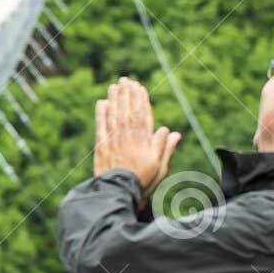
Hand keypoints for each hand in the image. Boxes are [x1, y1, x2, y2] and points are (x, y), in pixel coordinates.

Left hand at [94, 77, 179, 201]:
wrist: (119, 192)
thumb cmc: (143, 181)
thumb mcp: (160, 167)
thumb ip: (165, 148)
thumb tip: (173, 132)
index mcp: (144, 141)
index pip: (143, 115)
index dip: (141, 100)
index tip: (140, 87)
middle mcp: (128, 137)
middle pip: (128, 111)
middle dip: (127, 94)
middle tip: (126, 80)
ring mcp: (113, 140)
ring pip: (114, 114)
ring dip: (115, 99)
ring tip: (115, 86)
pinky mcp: (101, 146)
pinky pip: (101, 125)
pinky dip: (101, 113)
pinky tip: (102, 103)